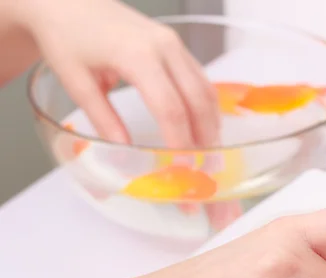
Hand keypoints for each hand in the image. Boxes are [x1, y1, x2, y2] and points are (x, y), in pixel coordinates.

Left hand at [14, 0, 218, 147]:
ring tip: (208, 148)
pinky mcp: (174, 43)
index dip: (179, 139)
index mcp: (137, 55)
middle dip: (204, 134)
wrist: (67, 2)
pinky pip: (199, 76)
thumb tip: (124, 151)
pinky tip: (202, 122)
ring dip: (210, 119)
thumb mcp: (76, 81)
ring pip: (204, 86)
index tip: (182, 165)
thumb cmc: (66, 37)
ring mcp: (172, 42)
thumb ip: (103, 118)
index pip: (169, 106)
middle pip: (196, 98)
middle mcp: (163, 46)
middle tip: (205, 163)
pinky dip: (204, 102)